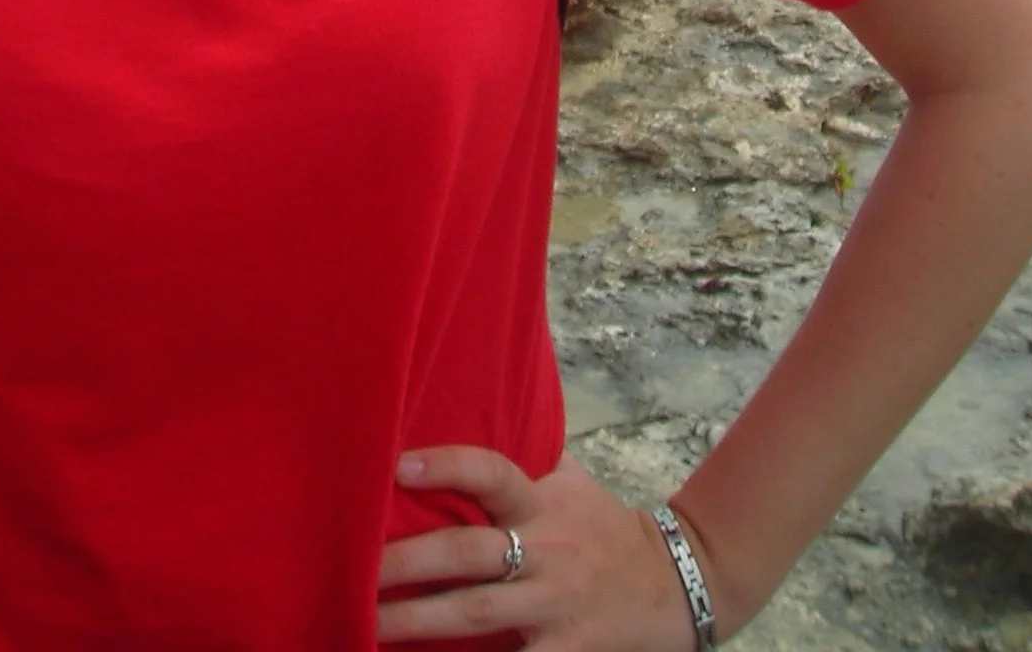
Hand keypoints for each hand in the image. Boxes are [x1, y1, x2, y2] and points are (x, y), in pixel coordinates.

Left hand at [377, 448, 703, 647]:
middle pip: (469, 553)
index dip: (448, 466)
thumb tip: (457, 410)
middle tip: (356, 567)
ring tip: (368, 622)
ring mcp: (553, 605)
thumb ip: (521, 461)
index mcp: (542, 502)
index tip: (398, 466)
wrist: (675, 585)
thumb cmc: (603, 527)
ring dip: (418, 619)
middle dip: (409, 561)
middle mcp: (545, 550)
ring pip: (476, 613)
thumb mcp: (569, 482)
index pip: (493, 472)